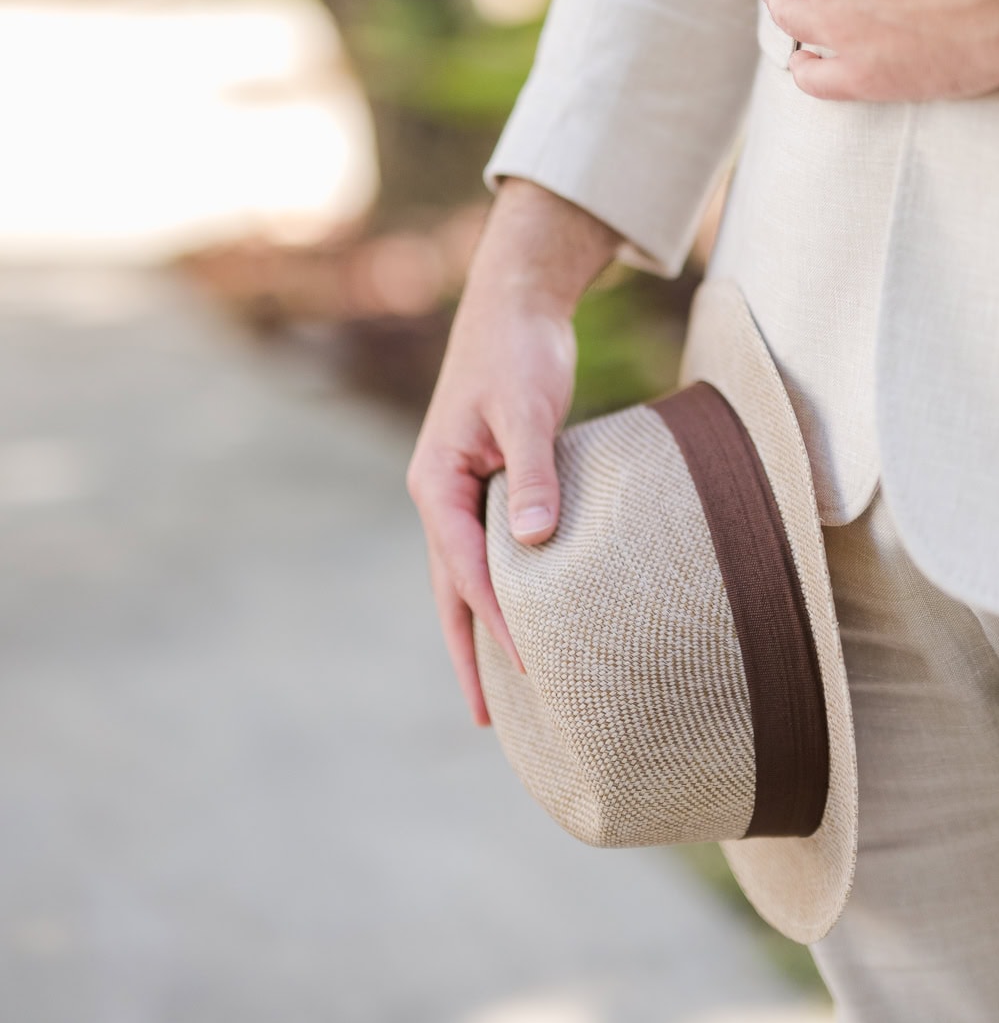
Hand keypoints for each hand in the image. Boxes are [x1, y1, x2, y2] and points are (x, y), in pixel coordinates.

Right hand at [407, 179, 619, 723]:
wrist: (517, 302)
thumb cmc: (519, 351)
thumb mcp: (528, 410)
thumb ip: (533, 473)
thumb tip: (536, 542)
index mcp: (438, 483)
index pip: (466, 570)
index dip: (496, 620)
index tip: (529, 665)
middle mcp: (442, 495)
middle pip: (451, 591)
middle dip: (468, 653)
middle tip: (486, 720)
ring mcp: (463, 491)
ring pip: (467, 576)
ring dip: (481, 628)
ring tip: (504, 688)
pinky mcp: (491, 482)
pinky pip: (491, 551)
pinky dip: (504, 588)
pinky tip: (526, 615)